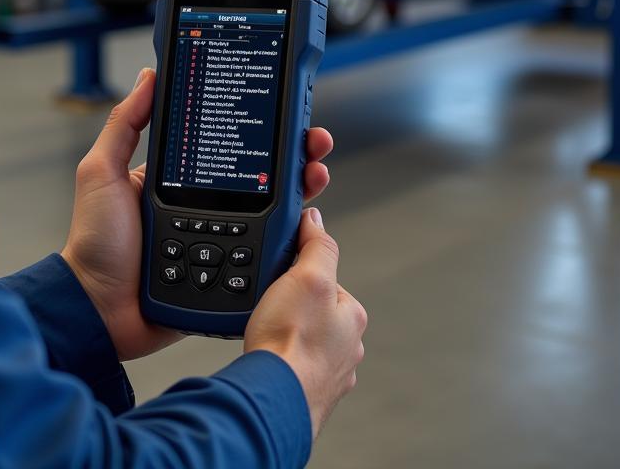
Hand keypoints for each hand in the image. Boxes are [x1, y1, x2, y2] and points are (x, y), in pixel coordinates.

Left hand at [62, 68, 335, 361]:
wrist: (97, 308)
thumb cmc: (93, 242)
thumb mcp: (101, 171)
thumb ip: (124, 125)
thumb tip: (148, 77)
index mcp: (181, 179)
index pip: (229, 147)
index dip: (259, 130)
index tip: (285, 113)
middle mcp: (205, 205)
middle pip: (261, 176)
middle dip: (294, 156)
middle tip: (314, 143)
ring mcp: (219, 238)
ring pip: (272, 213)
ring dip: (301, 190)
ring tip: (316, 174)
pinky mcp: (228, 273)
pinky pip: (264, 255)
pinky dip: (289, 239)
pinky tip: (305, 222)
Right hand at [244, 208, 366, 438]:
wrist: (272, 399)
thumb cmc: (291, 344)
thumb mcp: (307, 276)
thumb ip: (317, 246)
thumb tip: (317, 221)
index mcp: (352, 317)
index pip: (327, 281)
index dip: (300, 274)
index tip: (282, 278)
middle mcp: (347, 348)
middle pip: (315, 312)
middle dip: (293, 309)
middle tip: (271, 310)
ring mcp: (329, 375)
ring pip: (305, 342)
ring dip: (287, 338)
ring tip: (267, 336)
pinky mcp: (308, 394)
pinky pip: (293, 368)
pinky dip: (282, 363)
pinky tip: (269, 360)